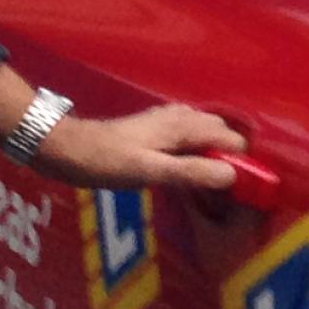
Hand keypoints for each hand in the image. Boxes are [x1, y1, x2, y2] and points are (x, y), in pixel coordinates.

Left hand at [34, 100, 245, 193]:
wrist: (67, 148)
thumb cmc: (106, 162)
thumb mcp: (149, 171)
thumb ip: (190, 172)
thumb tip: (232, 175)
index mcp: (185, 125)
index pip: (233, 140)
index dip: (240, 163)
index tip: (238, 191)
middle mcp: (181, 116)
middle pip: (222, 134)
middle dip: (230, 158)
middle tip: (223, 192)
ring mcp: (167, 119)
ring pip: (206, 133)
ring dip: (213, 155)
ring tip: (208, 184)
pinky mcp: (155, 127)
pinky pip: (189, 135)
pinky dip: (197, 151)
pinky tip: (185, 170)